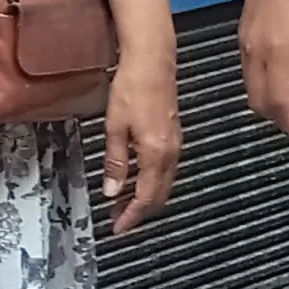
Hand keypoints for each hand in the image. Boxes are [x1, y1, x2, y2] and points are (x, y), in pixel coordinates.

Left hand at [102, 0, 182, 233]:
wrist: (153, 61)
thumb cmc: (133, 88)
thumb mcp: (115, 127)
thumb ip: (116, 162)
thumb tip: (113, 191)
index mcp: (156, 154)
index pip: (146, 198)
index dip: (132, 216)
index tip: (118, 227)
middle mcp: (171, 153)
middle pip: (159, 195)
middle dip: (140, 211)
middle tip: (118, 219)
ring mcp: (175, 144)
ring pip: (164, 183)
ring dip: (146, 197)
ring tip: (123, 202)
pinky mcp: (174, 135)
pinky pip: (166, 169)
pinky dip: (152, 181)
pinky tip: (137, 179)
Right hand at [240, 0, 288, 144]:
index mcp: (278, 54)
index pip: (278, 103)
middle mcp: (255, 53)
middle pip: (259, 102)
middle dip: (279, 117)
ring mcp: (245, 43)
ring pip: (251, 87)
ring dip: (272, 100)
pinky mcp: (243, 34)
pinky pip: (249, 71)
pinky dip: (265, 82)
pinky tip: (287, 73)